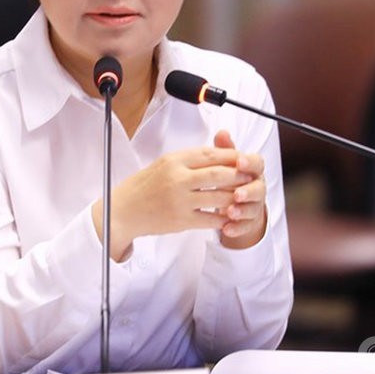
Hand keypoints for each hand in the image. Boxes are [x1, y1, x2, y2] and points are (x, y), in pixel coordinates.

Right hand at [91, 130, 265, 259]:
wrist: (123, 211)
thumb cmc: (144, 186)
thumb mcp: (164, 163)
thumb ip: (190, 159)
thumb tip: (218, 153)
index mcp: (174, 160)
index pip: (210, 154)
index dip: (232, 156)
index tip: (243, 158)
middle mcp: (177, 178)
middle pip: (218, 174)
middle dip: (239, 175)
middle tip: (251, 176)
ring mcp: (180, 200)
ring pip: (218, 197)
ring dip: (236, 197)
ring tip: (245, 196)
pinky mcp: (181, 220)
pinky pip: (210, 219)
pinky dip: (223, 217)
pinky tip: (231, 215)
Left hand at [213, 130, 266, 249]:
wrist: (235, 201)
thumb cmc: (230, 177)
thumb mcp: (225, 162)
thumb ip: (225, 149)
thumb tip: (222, 132)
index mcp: (252, 169)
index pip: (257, 163)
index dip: (250, 162)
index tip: (239, 162)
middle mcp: (257, 187)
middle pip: (258, 188)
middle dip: (248, 191)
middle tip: (237, 194)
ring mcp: (254, 205)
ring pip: (253, 208)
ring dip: (242, 210)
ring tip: (230, 212)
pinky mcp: (248, 222)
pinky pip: (245, 226)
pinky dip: (236, 228)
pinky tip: (226, 229)